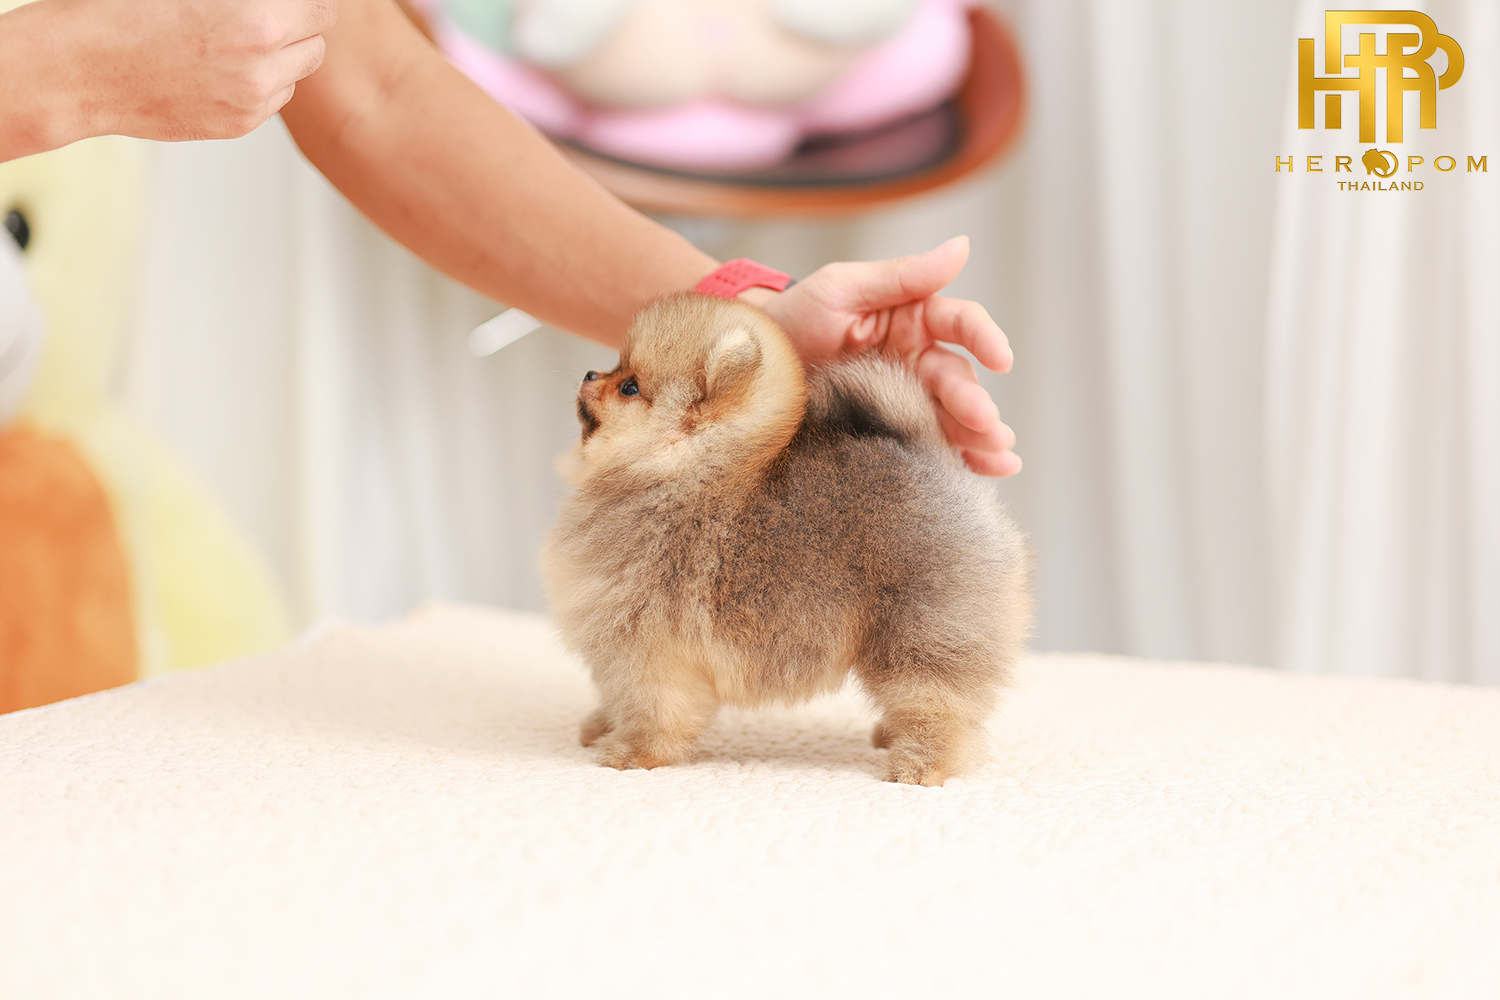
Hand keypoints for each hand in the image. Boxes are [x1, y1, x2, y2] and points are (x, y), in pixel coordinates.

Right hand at [2, 0, 336, 157]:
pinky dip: (260, 83)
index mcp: (256, 18)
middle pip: (318, 42)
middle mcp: (262, 64)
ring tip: (235, 39)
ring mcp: (252, 101)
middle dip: (298, 25)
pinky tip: (220, 66)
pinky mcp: (239, 125)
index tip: (290, 1)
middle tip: (265, 14)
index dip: (306, 1)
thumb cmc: (120, 11)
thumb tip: (278, 2)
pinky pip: (273, 99)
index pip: (322, 7)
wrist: (80, 69)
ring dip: (282, 56)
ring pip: (298, 73)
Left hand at [752, 237, 1019, 476]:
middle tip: (986, 424)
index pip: (960, 323)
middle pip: (957, 378)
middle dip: (976, 402)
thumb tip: (962, 247)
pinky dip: (960, 460)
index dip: (984, 338)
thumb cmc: (792, 317)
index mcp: (911, 318)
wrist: (747, 366)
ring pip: (951, 417)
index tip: (1001, 357)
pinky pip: (927, 447)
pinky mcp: (888, 436)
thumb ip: (901, 275)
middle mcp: (915, 361)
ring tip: (998, 456)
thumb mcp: (841, 288)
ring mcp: (903, 401)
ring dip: (978, 437)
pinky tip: (987, 472)